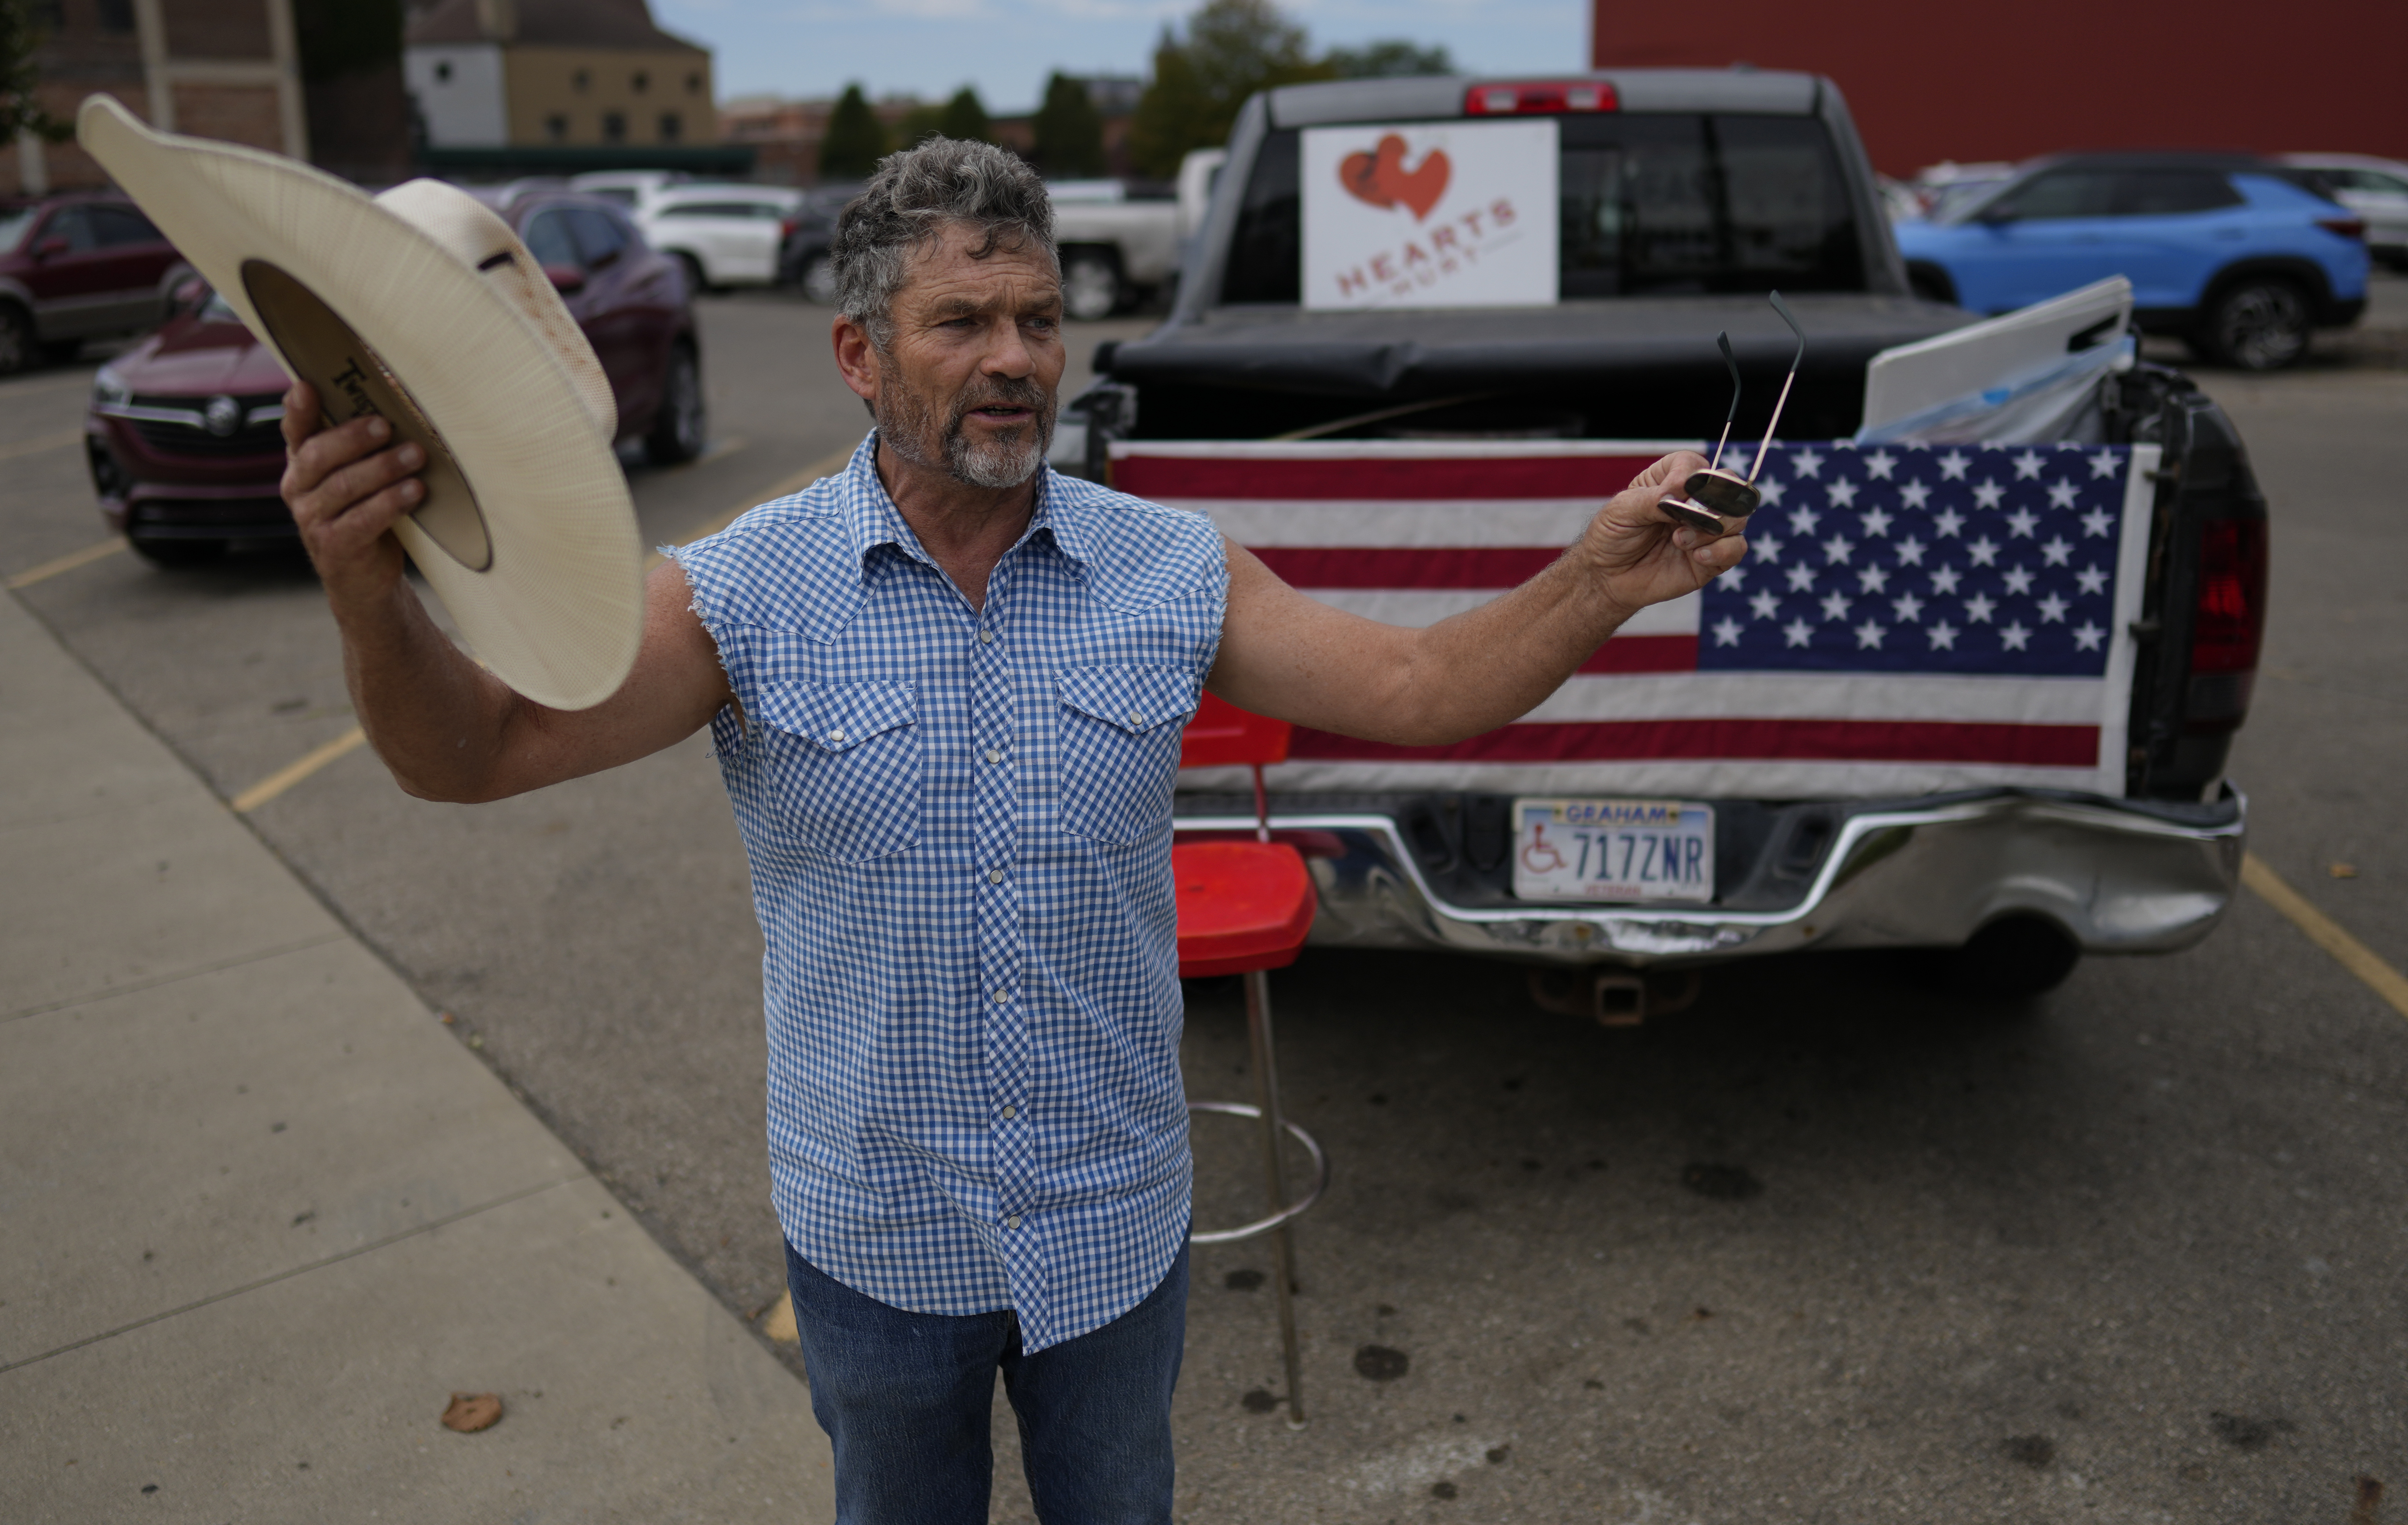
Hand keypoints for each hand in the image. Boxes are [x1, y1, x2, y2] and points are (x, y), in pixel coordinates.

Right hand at [278, 380, 423, 609]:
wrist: (365, 578)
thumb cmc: (365, 515)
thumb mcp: (357, 479)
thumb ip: (359, 449)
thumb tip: (392, 407)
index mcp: (302, 466)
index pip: (295, 432)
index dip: (297, 410)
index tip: (307, 386)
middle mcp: (299, 490)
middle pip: (320, 455)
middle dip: (355, 437)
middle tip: (387, 425)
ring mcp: (312, 520)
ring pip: (344, 486)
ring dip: (383, 468)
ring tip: (416, 456)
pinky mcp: (335, 547)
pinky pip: (363, 519)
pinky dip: (391, 502)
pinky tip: (415, 491)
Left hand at [1574, 449, 1746, 617]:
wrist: (1607, 578)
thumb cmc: (1612, 537)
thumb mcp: (1622, 511)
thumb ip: (1654, 498)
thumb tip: (1684, 488)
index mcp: (1671, 480)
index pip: (1695, 464)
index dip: (1691, 476)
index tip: (1672, 493)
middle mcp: (1695, 502)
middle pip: (1729, 487)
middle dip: (1712, 501)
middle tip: (1687, 517)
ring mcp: (1707, 530)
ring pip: (1738, 517)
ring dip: (1711, 528)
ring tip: (1679, 541)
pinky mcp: (1712, 558)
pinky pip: (1736, 548)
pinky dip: (1721, 551)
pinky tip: (1696, 556)